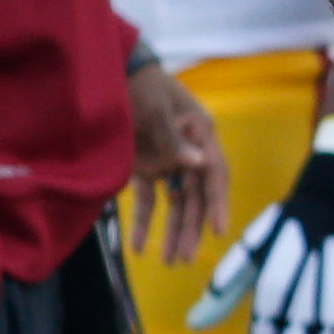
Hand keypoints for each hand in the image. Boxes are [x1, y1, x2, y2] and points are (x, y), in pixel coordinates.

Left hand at [126, 63, 230, 266]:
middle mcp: (191, 153)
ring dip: (174, 232)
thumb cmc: (142, 85)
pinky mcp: (147, 168)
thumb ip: (174, 138)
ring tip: (170, 261)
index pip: (215, 175)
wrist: (115, 72)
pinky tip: (138, 247)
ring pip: (177, 204)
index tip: (218, 231)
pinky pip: (149, 200)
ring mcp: (169, 162)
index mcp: (201, 135)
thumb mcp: (157, 108)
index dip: (218, 204)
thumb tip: (198, 164)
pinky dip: (145, 222)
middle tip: (186, 259)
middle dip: (192, 229)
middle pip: (196, 197)